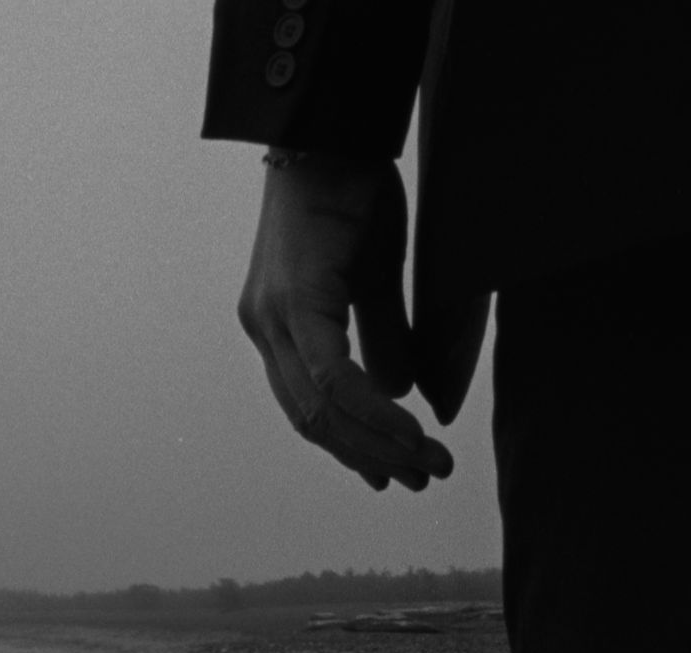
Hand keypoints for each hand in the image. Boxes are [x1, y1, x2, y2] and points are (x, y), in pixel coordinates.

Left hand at [237, 152, 452, 490]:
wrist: (334, 134)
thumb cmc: (353, 194)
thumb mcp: (375, 278)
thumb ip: (383, 336)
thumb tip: (398, 392)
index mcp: (277, 325)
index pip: (310, 406)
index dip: (352, 446)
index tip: (394, 473)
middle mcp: (263, 328)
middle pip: (312, 419)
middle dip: (370, 457)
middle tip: (423, 478)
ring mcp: (269, 318)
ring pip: (321, 408)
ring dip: (377, 444)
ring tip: (427, 463)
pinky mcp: (291, 304)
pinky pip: (331, 377)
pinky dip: (371, 412)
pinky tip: (407, 430)